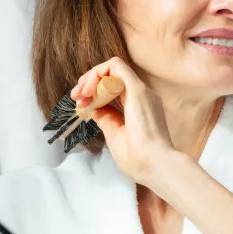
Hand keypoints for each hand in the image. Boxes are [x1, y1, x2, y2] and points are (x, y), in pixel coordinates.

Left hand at [72, 57, 174, 185]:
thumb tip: (92, 108)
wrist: (156, 166)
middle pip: (113, 75)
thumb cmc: (140, 159)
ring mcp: (141, 91)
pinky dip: (98, 75)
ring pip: (113, 67)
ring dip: (91, 78)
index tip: (81, 106)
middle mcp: (143, 95)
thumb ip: (106, 118)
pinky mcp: (137, 90)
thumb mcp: (115, 135)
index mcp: (140, 106)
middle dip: (89, 82)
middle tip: (76, 96)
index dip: (94, 92)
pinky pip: (116, 67)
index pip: (114, 88)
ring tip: (80, 94)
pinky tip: (89, 91)